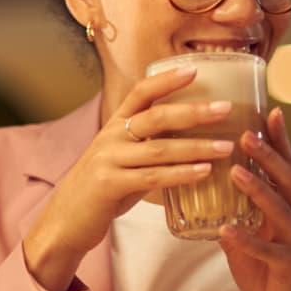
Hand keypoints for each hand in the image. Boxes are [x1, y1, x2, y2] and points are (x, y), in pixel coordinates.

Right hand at [24, 66, 233, 290]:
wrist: (64, 220)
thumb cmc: (102, 189)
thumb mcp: (122, 159)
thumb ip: (148, 147)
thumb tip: (192, 139)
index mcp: (114, 125)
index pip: (140, 92)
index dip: (166, 79)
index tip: (194, 69)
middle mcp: (110, 137)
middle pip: (156, 116)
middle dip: (194, 112)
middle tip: (226, 108)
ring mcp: (108, 160)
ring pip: (160, 149)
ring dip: (197, 147)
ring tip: (226, 147)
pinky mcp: (109, 185)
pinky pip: (152, 178)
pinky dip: (181, 174)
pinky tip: (203, 173)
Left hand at [218, 106, 290, 290]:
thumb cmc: (266, 272)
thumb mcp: (248, 235)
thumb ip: (234, 211)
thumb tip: (207, 186)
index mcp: (287, 208)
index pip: (285, 167)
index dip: (280, 140)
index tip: (270, 111)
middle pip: (286, 179)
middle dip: (269, 155)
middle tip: (247, 134)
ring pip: (280, 209)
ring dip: (258, 189)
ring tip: (236, 172)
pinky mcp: (287, 268)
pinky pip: (266, 251)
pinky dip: (247, 240)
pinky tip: (227, 230)